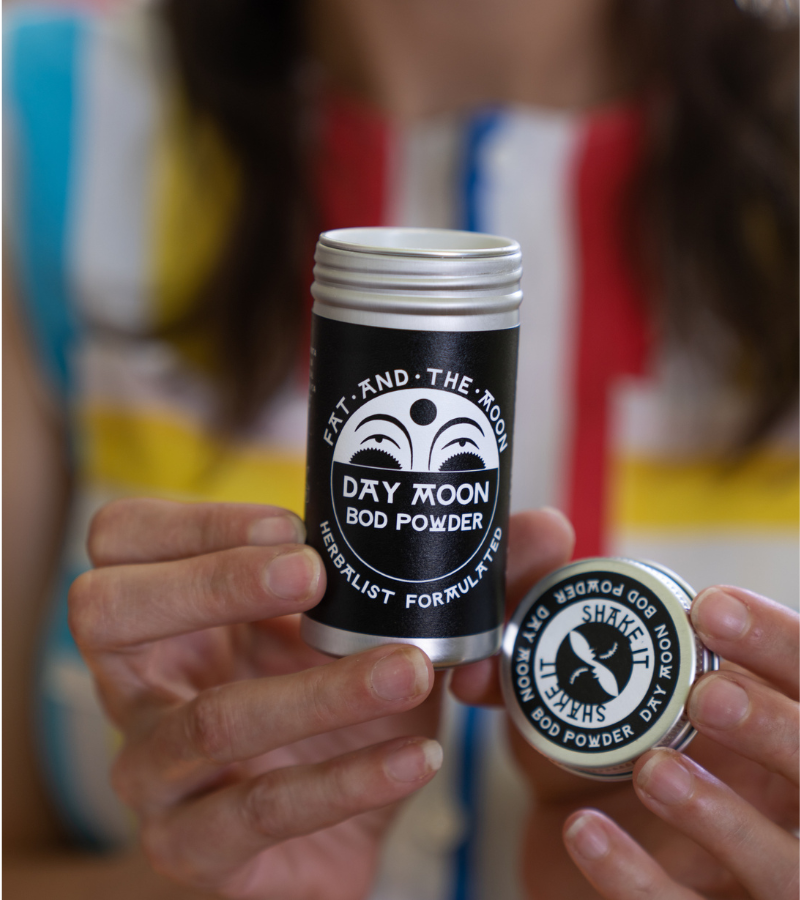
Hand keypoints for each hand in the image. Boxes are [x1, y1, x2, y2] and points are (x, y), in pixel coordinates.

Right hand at [69, 499, 441, 899]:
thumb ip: (339, 586)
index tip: (293, 526)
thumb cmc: (326, 706)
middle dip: (213, 582)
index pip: (120, 540)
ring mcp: (152, 774)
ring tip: (407, 669)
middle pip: (105, 612)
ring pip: (208, 720)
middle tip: (314, 575)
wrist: (340, 826)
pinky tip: (415, 755)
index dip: (194, 523)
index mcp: (160, 617)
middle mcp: (133, 689)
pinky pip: (264, 810)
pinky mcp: (191, 849)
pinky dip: (351, 780)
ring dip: (319, 691)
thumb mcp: (325, 631)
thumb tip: (390, 536)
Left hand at [453, 558, 797, 897]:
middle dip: (772, 726)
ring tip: (651, 769)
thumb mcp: (589, 691)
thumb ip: (565, 621)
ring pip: (784, 866)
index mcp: (780, 731)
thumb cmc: (607, 758)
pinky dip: (638, 880)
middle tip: (705, 693)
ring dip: (718, 811)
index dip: (777, 640)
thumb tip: (542, 535)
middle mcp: (790, 802)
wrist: (588, 854)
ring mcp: (762, 879)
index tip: (711, 605)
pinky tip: (583, 832)